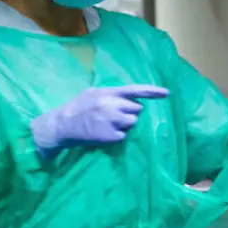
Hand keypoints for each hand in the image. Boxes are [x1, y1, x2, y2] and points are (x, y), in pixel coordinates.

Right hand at [30, 84, 168, 157]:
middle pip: (137, 109)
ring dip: (125, 125)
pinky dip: (116, 137)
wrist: (60, 125)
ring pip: (132, 123)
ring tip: (107, 125)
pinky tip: (103, 134)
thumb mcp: (92, 93)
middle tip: (113, 117)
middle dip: (129, 113)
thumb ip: (110, 94)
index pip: (135, 90)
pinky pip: (123, 136)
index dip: (153, 92)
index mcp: (108, 92)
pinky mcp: (111, 135)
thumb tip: (128, 97)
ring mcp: (112, 120)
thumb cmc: (76, 108)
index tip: (167, 94)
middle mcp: (112, 104)